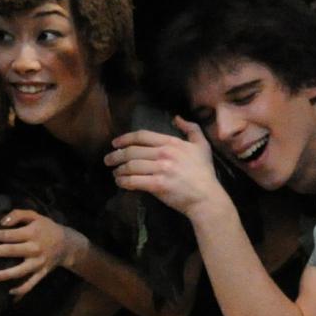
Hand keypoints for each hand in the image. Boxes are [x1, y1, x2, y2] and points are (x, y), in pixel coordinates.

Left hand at [0, 208, 82, 298]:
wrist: (67, 244)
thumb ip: (19, 214)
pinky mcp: (42, 273)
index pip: (9, 234)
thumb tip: (2, 222)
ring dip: (4, 275)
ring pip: (20, 271)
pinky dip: (22, 289)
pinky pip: (31, 284)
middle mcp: (34, 249)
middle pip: (10, 251)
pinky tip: (10, 292)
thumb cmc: (46, 228)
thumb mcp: (35, 216)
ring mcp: (38, 263)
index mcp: (32, 233)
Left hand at [108, 119, 230, 215]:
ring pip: (131, 165)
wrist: (207, 197)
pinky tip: (120, 182)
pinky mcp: (158, 185)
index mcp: (172, 143)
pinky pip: (134, 181)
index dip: (125, 138)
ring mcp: (161, 169)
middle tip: (108, 160)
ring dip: (119, 169)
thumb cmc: (204, 173)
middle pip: (132, 151)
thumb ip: (191, 129)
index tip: (115, 143)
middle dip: (116, 155)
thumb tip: (176, 118)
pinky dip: (124, 181)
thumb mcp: (202, 146)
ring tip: (115, 173)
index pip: (142, 136)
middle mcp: (165, 153)